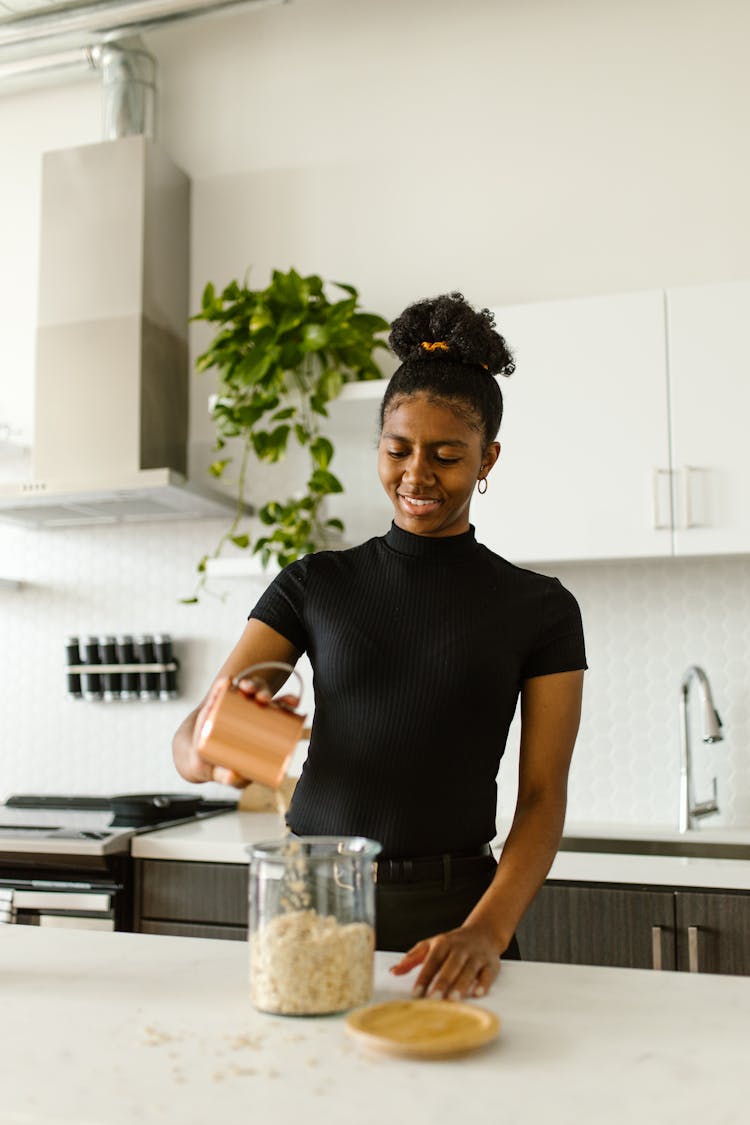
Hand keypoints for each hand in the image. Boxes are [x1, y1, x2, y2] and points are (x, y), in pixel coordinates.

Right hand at [182, 676, 299, 788]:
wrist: (194, 757)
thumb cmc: (221, 765)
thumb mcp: (231, 773)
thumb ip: (233, 779)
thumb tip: (232, 777)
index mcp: (262, 721)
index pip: (279, 708)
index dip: (288, 702)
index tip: (293, 702)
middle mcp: (249, 709)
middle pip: (262, 696)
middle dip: (265, 693)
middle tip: (263, 699)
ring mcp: (231, 705)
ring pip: (244, 690)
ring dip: (249, 685)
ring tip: (246, 688)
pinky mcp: (213, 705)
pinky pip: (219, 691)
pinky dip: (222, 686)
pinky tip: (226, 681)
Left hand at [389, 922, 502, 1000]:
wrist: (483, 933)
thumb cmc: (452, 944)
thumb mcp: (431, 945)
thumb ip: (412, 959)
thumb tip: (393, 972)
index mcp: (443, 943)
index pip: (432, 960)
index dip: (424, 976)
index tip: (416, 993)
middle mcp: (460, 948)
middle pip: (451, 965)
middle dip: (442, 982)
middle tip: (434, 999)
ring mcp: (477, 955)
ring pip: (469, 970)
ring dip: (461, 984)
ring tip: (453, 999)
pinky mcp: (491, 964)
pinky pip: (488, 973)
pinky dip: (484, 983)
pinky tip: (477, 993)